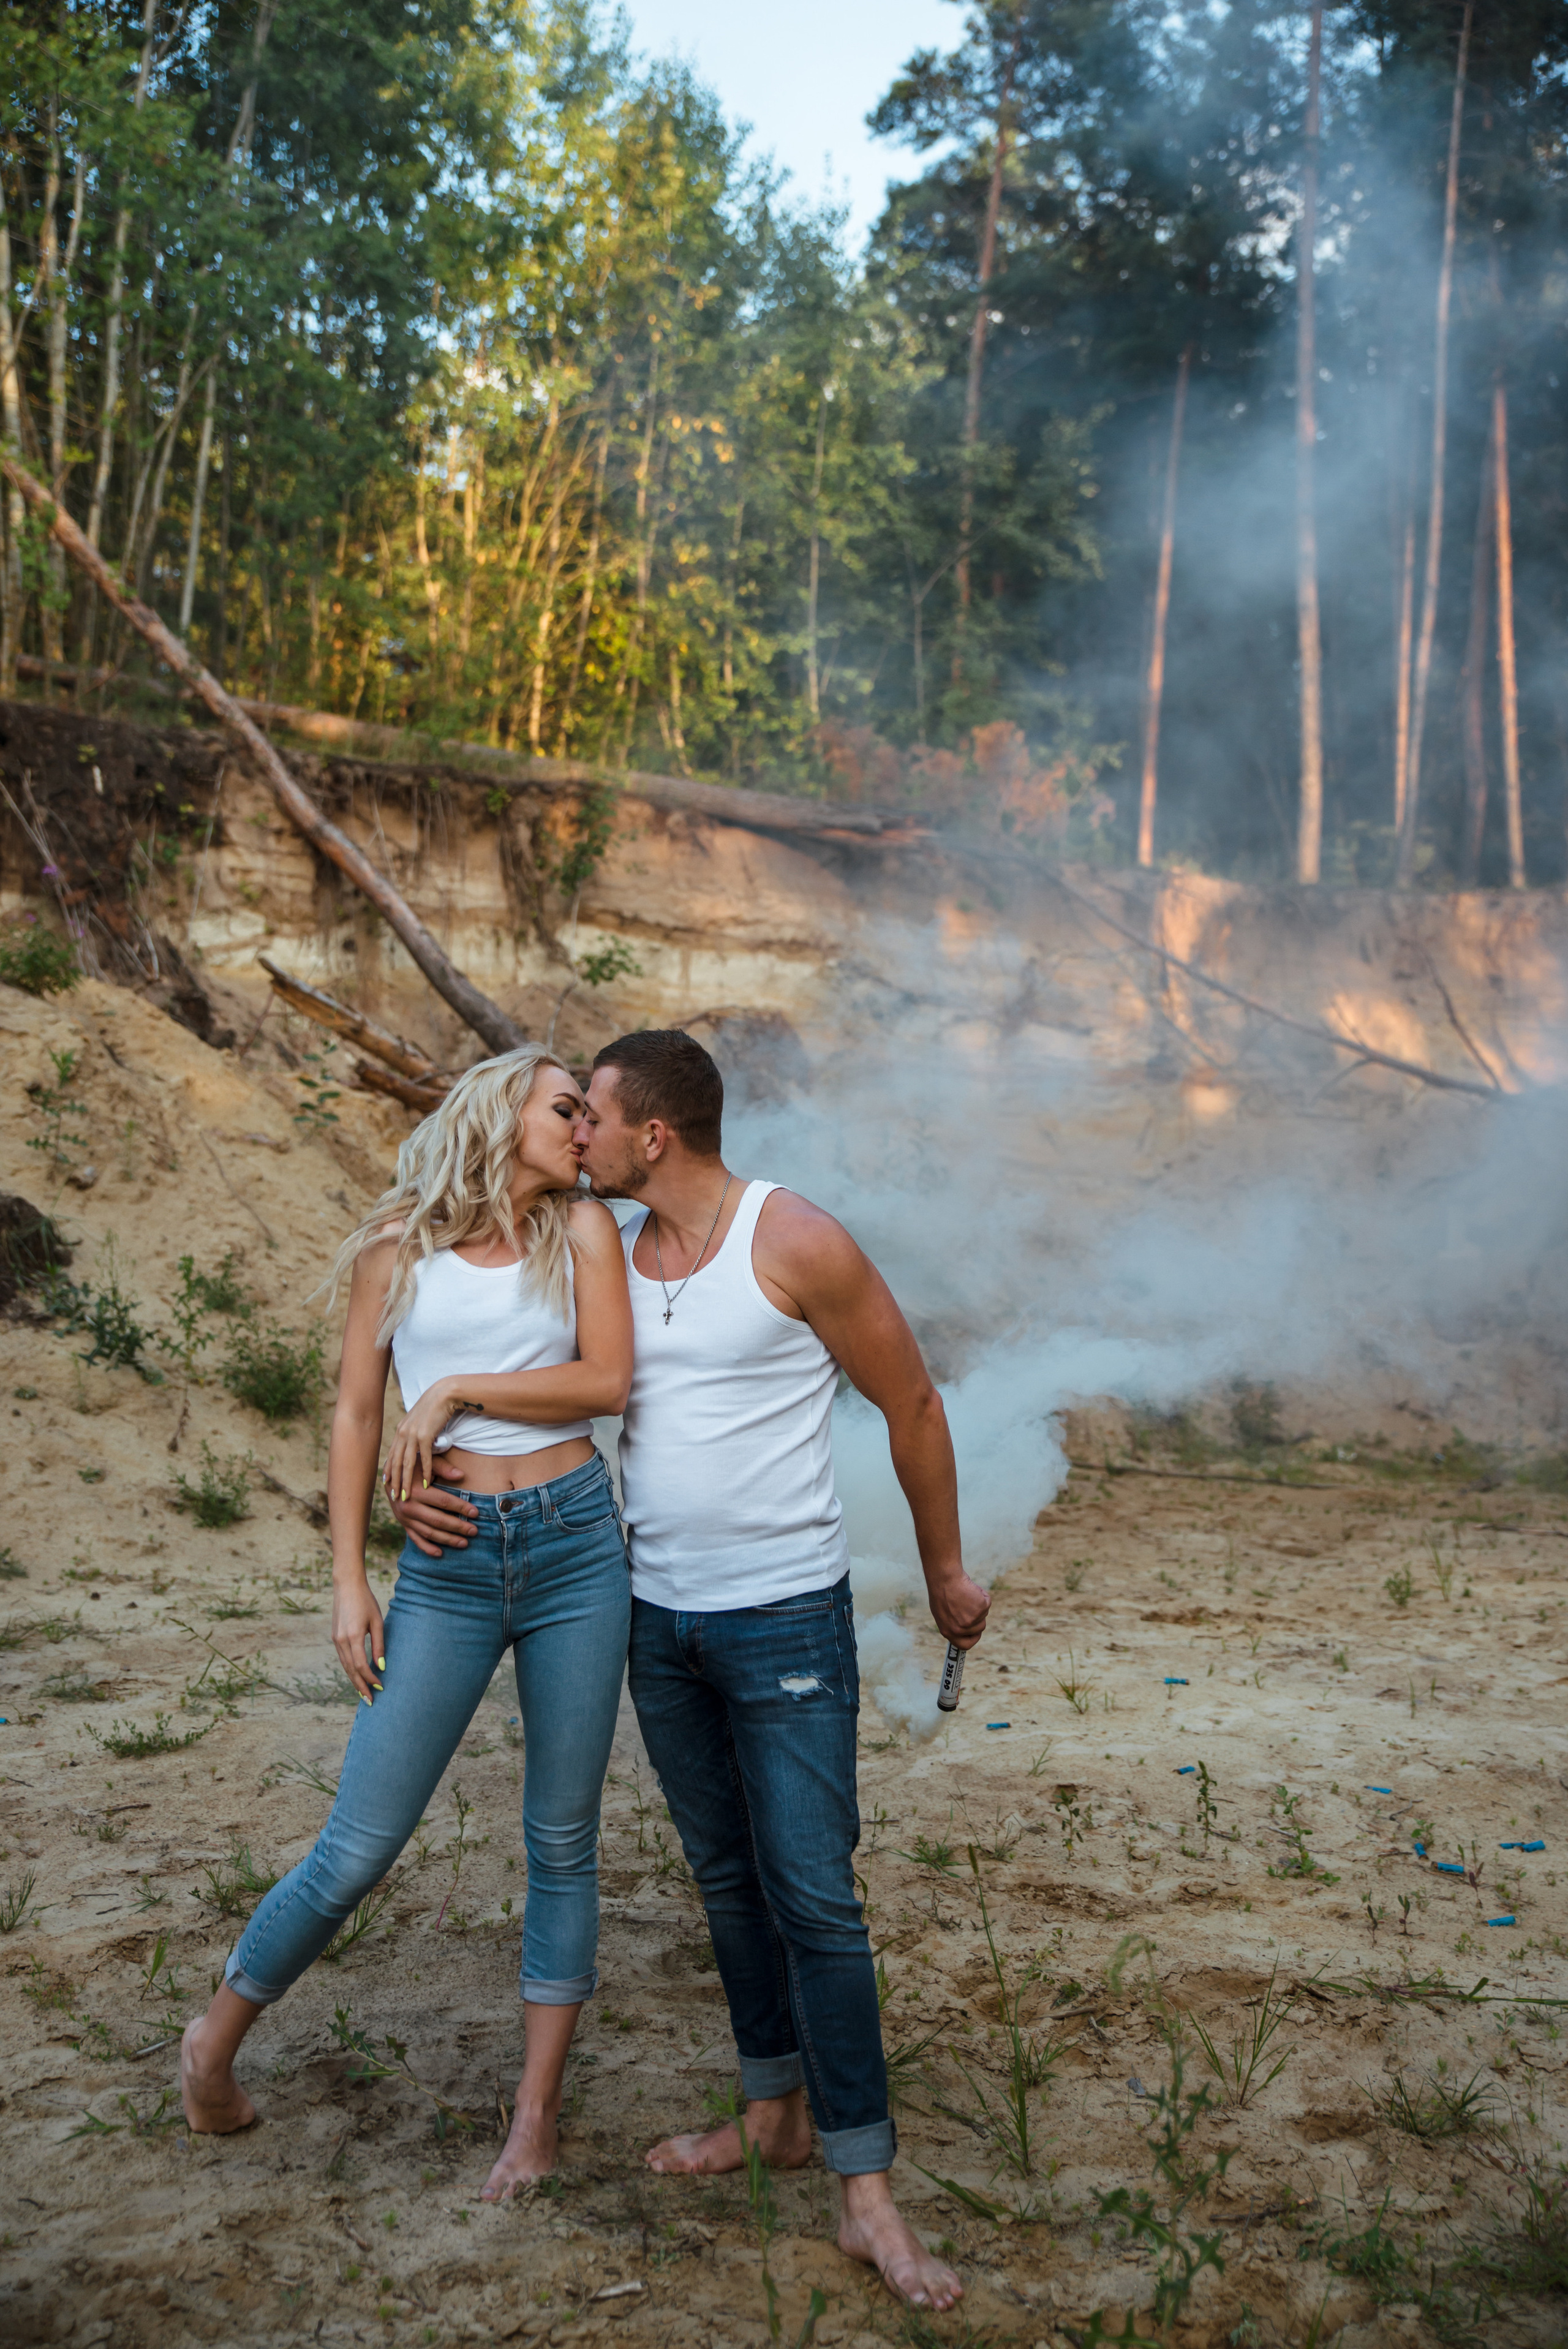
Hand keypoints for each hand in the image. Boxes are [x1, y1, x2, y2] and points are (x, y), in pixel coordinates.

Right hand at [332, 1574, 385, 1701]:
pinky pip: (342, 1658)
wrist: (346, 1586)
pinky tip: (357, 1676)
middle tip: (370, 1701)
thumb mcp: (377, 1621)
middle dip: (360, 1687)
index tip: (381, 1687)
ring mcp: (335, 1640)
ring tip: (364, 1693)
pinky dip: (349, 1670)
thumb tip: (381, 1666)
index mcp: (353, 1637)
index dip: (370, 1679)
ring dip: (354, 1681)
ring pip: (345, 1666)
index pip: (361, 1666)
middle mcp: (341, 1641)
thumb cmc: (366, 1601)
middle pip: (350, 1671)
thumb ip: (379, 1644)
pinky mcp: (335, 1637)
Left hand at [384, 1382, 460, 1507]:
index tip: (386, 1483)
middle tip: (394, 1496)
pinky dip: (425, 1472)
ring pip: (407, 1463)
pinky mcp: (425, 1435)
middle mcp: (403, 1432)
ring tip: (406, 1495)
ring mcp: (413, 1434)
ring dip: (406, 1482)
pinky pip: (425, 1458)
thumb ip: (413, 1432)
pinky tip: (425, 1483)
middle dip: (394, 1481)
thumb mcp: (419, 1420)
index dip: (389, 1470)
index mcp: (401, 1429)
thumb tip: (414, 1444)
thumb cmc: (434, 1407)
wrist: (444, 1394)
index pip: (391, 1454)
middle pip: (396, 1462)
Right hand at [391, 1466, 477, 1557]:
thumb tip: (461, 1476)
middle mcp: (409, 1506)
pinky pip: (415, 1539)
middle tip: (474, 1531)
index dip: (461, 1507)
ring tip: (464, 1543)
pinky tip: (440, 1553)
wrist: (390, 1475)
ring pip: (429, 1532)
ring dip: (447, 1539)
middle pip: (438, 1520)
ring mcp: (405, 1518)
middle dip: (458, 1527)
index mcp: (416, 1490)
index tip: (476, 1512)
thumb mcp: (426, 1462)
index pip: (443, 1502)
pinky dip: (427, 1548)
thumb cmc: (413, 1466)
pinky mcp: (403, 1524)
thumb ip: (443, 1468)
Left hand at [926, 1568, 989, 1649]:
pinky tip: (970, 1588)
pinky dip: (982, 1594)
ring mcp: (971, 1620)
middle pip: (979, 1628)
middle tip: (969, 1603)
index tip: (976, 1631)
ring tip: (966, 1593)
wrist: (944, 1577)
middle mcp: (960, 1629)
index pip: (965, 1645)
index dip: (973, 1638)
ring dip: (979, 1604)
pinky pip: (987, 1602)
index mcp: (948, 1632)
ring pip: (984, 1614)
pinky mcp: (980, 1608)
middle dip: (978, 1616)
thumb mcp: (942, 1612)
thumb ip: (953, 1623)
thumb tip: (964, 1628)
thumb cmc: (941, 1591)